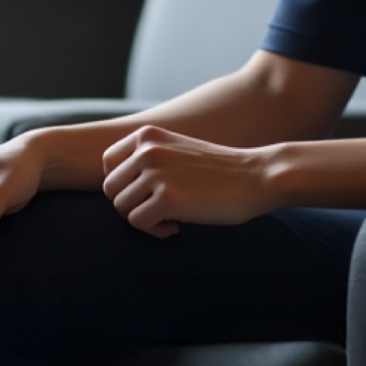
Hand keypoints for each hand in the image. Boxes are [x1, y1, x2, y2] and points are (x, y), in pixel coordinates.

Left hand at [99, 126, 277, 236]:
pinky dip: (156, 231)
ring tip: (171, 217)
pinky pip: (139, 224)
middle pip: (111, 190)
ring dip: (144, 219)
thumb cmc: (218, 170)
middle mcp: (146, 150)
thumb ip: (147, 158)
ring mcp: (156, 173)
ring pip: (122, 209)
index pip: (108, 164)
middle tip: (159, 210)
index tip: (146, 194)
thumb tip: (113, 186)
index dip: (124, 185)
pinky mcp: (167, 199)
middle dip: (132, 205)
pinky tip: (178, 225)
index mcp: (147, 135)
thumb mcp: (176, 149)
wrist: (257, 176)